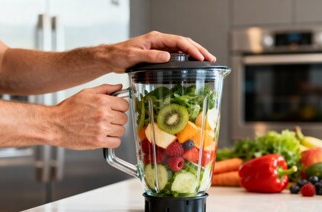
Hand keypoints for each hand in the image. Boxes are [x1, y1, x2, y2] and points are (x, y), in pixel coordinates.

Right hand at [49, 84, 128, 149]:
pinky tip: (104, 136)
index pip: (125, 105)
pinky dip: (112, 141)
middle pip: (124, 118)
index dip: (120, 107)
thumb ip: (105, 89)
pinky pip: (116, 142)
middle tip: (107, 120)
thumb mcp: (86, 93)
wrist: (54, 125)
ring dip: (115, 130)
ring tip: (104, 128)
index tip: (115, 110)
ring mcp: (102, 129)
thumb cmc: (67, 110)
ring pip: (121, 131)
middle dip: (117, 119)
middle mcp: (104, 114)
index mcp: (102, 101)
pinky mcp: (98, 142)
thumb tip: (119, 87)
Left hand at [102, 31, 216, 72]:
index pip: (178, 41)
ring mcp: (158, 46)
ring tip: (205, 60)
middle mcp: (159, 41)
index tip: (201, 57)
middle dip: (198, 49)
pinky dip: (185, 57)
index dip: (192, 49)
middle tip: (210, 58)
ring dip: (194, 53)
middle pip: (184, 42)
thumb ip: (150, 56)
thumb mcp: (133, 56)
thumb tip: (167, 56)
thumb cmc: (119, 55)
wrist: (110, 57)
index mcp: (155, 38)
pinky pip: (175, 54)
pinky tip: (191, 64)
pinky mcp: (157, 53)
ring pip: (181, 48)